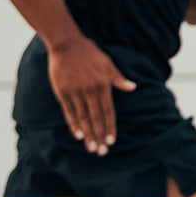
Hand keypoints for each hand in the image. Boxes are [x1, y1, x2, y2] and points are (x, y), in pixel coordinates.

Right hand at [47, 37, 135, 155]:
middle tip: (102, 152)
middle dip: (99, 135)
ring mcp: (75, 92)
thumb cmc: (89, 53)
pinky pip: (69, 111)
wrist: (66, 44)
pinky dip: (73, 124)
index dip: (110, 127)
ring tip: (91, 148)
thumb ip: (118, 78)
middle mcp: (90, 91)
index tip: (111, 141)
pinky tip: (78, 135)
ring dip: (88, 134)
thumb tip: (132, 88)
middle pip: (96, 118)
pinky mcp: (62, 92)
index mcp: (103, 85)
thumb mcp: (108, 63)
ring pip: (83, 117)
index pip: (108, 111)